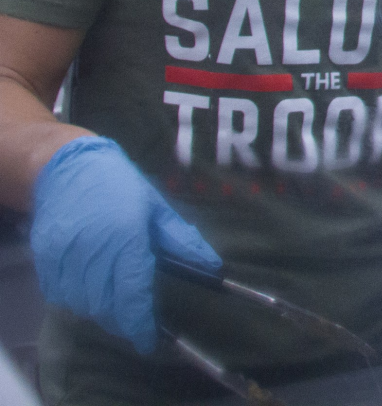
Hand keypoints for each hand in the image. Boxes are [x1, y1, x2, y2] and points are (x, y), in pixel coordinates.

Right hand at [30, 136, 221, 352]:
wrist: (68, 164)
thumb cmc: (118, 183)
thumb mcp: (155, 206)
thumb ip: (181, 239)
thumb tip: (212, 266)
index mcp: (126, 236)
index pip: (133, 294)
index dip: (141, 325)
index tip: (149, 340)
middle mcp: (94, 249)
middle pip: (105, 307)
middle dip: (122, 321)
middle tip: (134, 318)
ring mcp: (65, 254)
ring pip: (81, 305)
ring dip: (98, 309)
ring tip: (111, 294)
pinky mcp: (44, 256)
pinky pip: (59, 294)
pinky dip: (74, 297)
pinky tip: (87, 282)